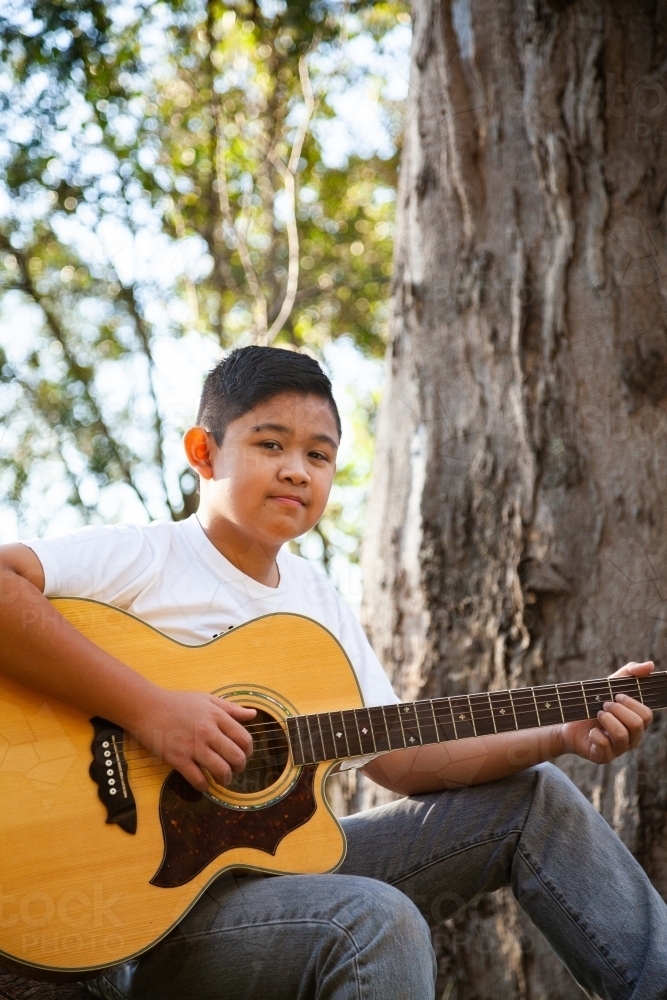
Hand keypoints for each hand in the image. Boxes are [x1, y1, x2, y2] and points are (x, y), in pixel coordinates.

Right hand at [131, 689, 255, 791]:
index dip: (248, 751)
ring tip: (222, 779)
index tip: (244, 755)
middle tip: (235, 770)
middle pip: (236, 757)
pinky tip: (205, 785)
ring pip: (220, 770)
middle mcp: (208, 732)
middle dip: (239, 767)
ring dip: (225, 779)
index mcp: (217, 716)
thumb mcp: (207, 699)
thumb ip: (231, 708)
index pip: (243, 738)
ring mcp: (193, 746)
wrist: (147, 708)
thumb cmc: (177, 702)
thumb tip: (253, 714)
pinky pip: (197, 779)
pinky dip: (204, 786)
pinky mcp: (177, 759)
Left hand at [560, 661, 653, 763]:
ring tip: (597, 714)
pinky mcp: (603, 757)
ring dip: (606, 719)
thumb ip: (630, 673)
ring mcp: (618, 749)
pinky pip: (604, 746)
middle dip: (617, 710)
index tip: (616, 695)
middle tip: (603, 705)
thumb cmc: (592, 703)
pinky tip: (591, 731)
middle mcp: (632, 738)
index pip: (646, 715)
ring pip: (621, 735)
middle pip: (636, 725)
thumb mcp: (609, 684)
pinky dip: (595, 734)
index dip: (631, 703)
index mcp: (637, 723)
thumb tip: (651, 665)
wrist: (566, 720)